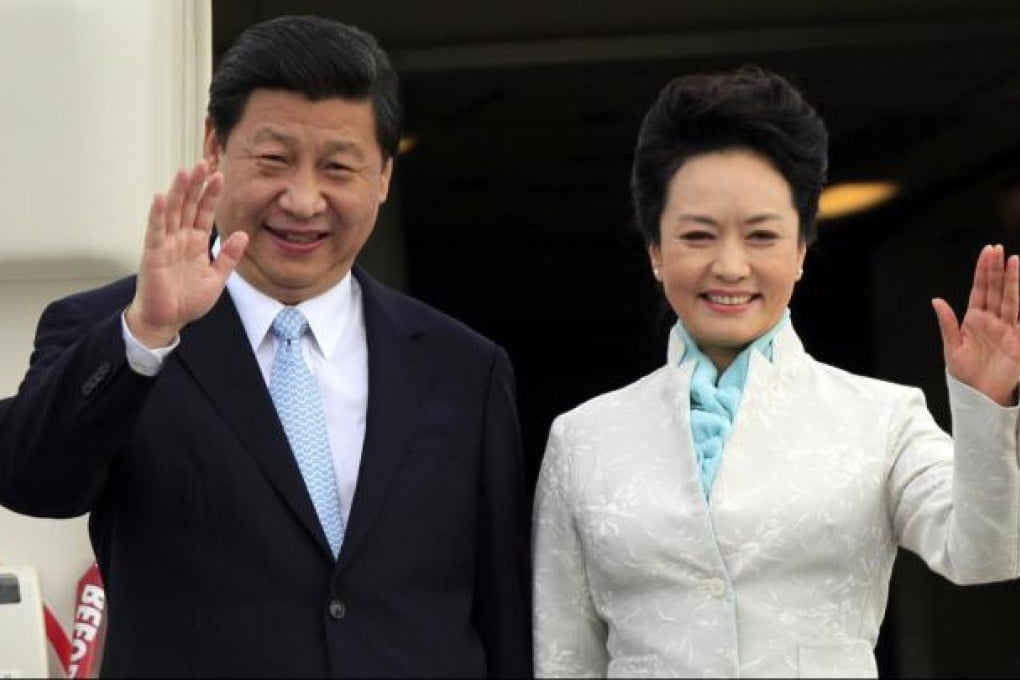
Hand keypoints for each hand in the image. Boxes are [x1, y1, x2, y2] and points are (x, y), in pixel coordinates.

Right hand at [125, 161, 247, 347]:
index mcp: (196, 243)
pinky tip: (161, 197)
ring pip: (173, 212)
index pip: (204, 213)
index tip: (219, 175)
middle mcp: (180, 239)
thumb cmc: (188, 300)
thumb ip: (229, 257)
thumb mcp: (217, 278)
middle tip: (203, 162)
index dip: (211, 195)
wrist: (168, 320)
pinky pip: (156, 231)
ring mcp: (166, 244)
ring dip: (178, 192)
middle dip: (196, 185)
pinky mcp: (153, 254)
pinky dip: (158, 214)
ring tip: (185, 171)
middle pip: (188, 206)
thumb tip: (243, 234)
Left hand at [932, 244, 1019, 405]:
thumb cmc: (964, 375)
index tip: (987, 253)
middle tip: (997, 249)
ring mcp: (1006, 328)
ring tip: (1013, 260)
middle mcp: (992, 320)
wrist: (978, 396)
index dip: (983, 271)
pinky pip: (1019, 317)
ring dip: (1011, 280)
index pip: (980, 289)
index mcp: (974, 320)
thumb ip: (947, 323)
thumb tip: (937, 300)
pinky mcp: (1017, 340)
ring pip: (1010, 299)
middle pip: (995, 289)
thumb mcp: (951, 347)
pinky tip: (1019, 288)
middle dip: (996, 269)